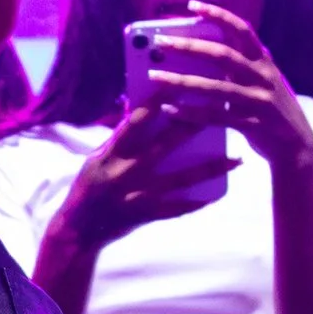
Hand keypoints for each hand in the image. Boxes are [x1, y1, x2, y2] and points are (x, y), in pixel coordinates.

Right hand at [58, 105, 231, 242]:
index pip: (137, 121)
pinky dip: (196, 202)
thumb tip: (134, 107)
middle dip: (193, 126)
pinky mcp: (145, 215)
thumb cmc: (88, 187)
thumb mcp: (97, 158)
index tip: (179, 82)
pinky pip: (177, 209)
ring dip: (211, 168)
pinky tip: (216, 195)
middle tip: (219, 111)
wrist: (77, 230)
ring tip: (235, 160)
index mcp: (112, 153)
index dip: (158, 101)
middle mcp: (126, 172)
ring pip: (182, 179)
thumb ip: (118, 137)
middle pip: (166, 145)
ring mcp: (138, 195)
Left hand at [124, 5, 312, 170]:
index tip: (193, 5)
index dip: (219, 15)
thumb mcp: (260, 80)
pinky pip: (217, 117)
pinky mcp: (254, 124)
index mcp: (264, 61)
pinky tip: (170, 109)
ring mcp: (260, 100)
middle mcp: (263, 76)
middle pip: (223, 55)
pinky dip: (191, 113)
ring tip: (155, 76)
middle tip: (161, 43)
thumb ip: (239, 65)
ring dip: (182, 81)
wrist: (297, 145)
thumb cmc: (270, 109)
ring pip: (216, 88)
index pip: (242, 30)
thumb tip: (200, 49)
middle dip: (190, 46)